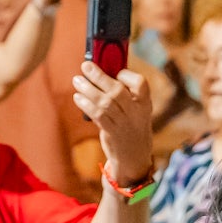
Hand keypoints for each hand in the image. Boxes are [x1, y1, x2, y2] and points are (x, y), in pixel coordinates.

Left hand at [73, 61, 153, 187]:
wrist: (134, 157)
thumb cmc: (130, 126)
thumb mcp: (135, 110)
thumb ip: (123, 93)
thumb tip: (99, 71)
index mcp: (144, 103)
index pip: (141, 84)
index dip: (127, 75)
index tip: (115, 71)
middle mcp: (136, 112)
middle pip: (117, 91)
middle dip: (99, 76)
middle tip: (85, 66)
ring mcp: (124, 124)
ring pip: (105, 103)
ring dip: (88, 89)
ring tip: (77, 80)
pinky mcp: (112, 133)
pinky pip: (98, 116)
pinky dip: (86, 105)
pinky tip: (78, 97)